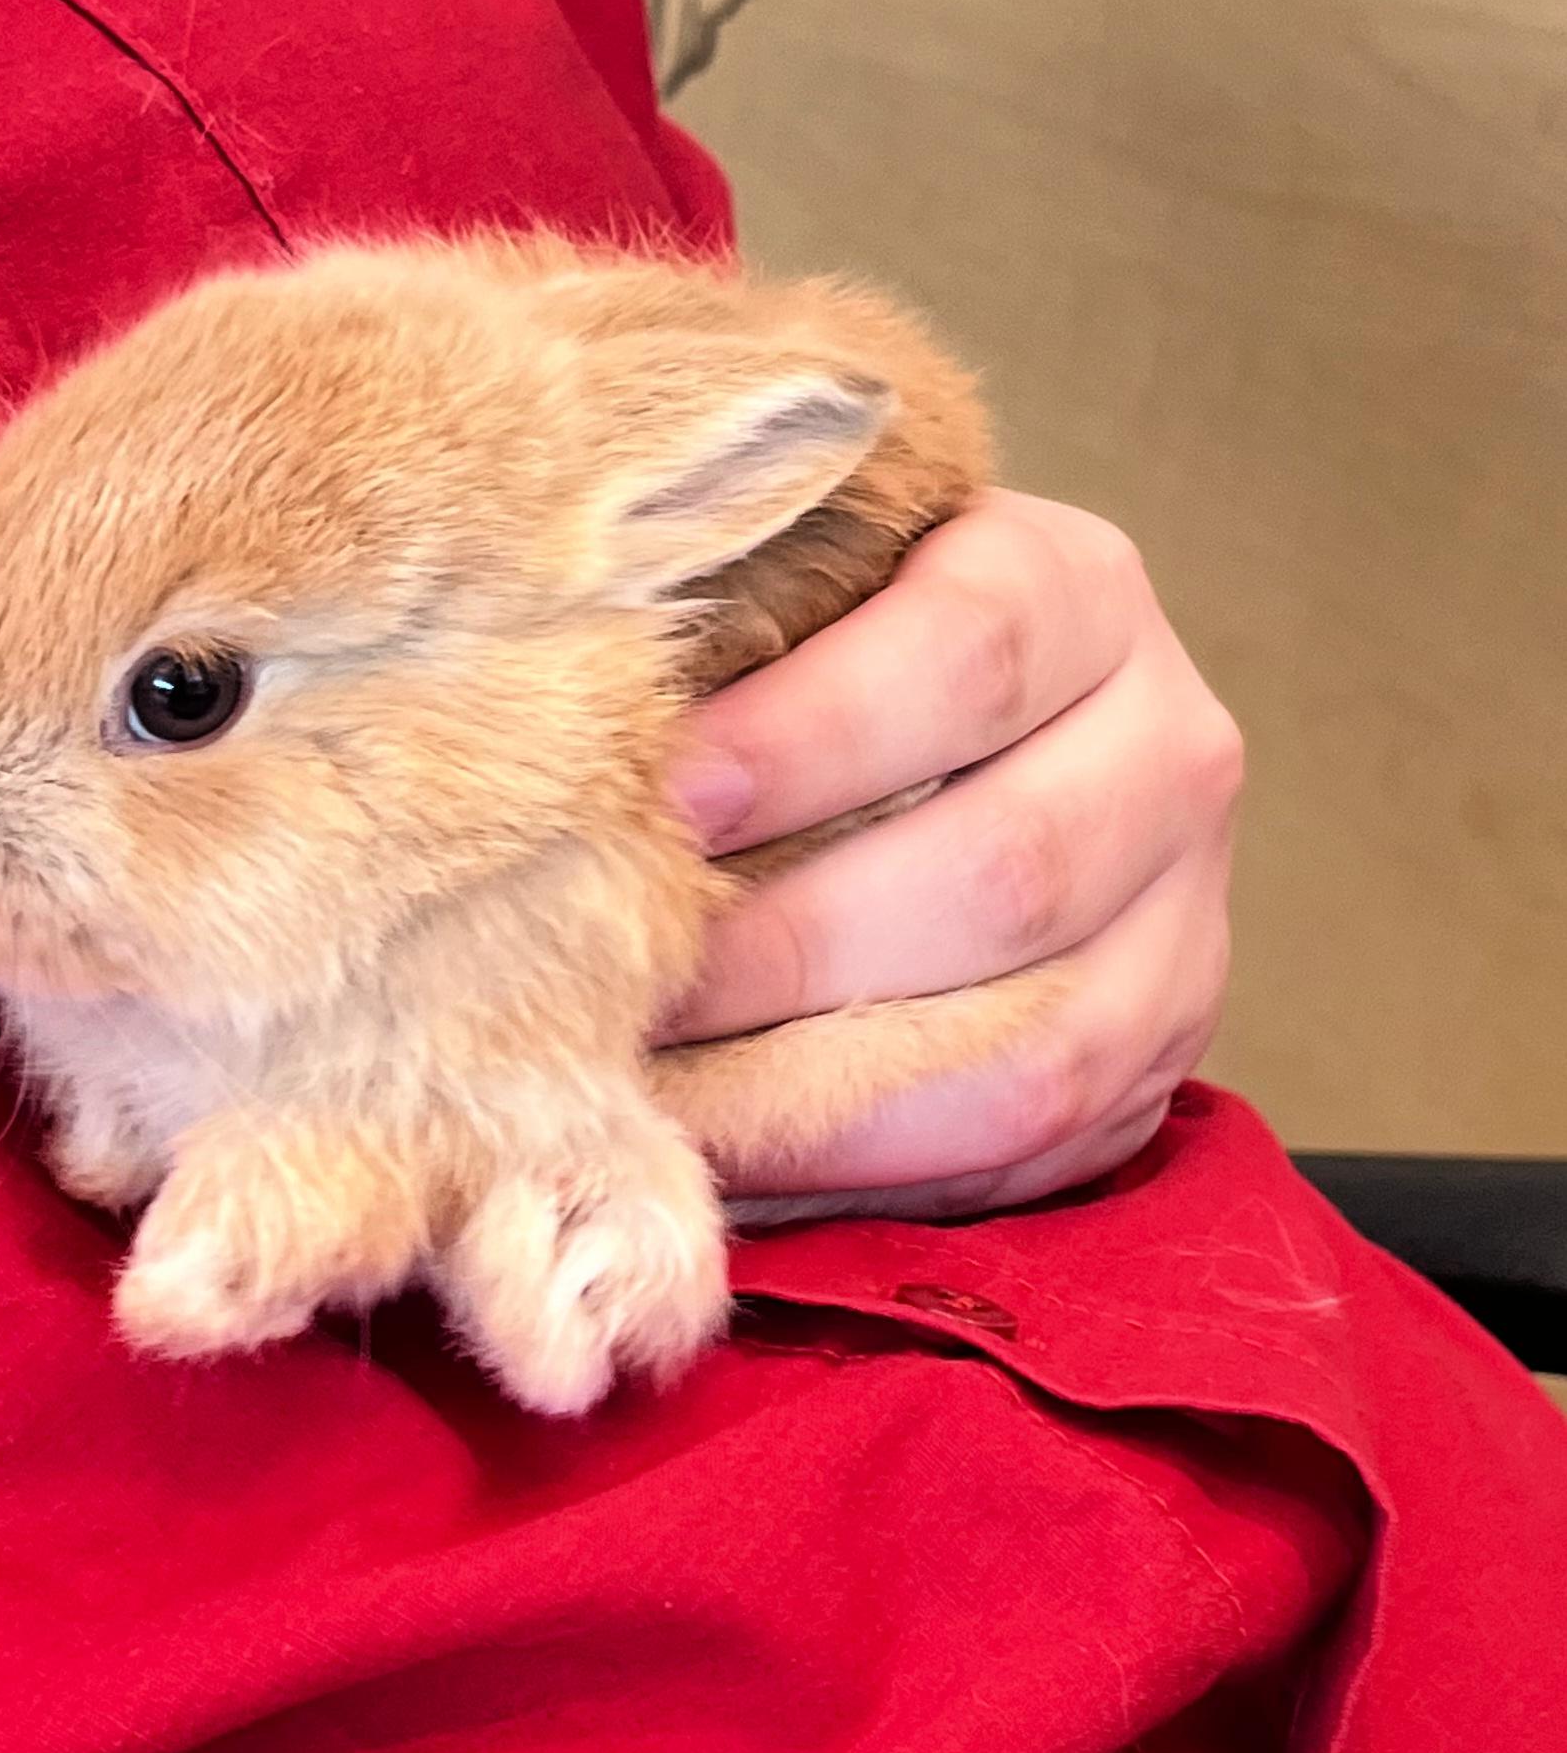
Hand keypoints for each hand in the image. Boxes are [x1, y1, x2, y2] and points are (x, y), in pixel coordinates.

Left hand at [661, 489, 1241, 1217]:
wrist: (986, 746)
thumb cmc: (836, 666)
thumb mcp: (807, 605)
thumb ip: (733, 634)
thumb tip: (565, 723)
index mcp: (1077, 592)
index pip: (965, 654)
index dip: (804, 738)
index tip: (662, 801)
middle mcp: (1167, 744)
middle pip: (1004, 868)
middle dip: (786, 945)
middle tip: (625, 981)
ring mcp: (1187, 912)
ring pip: (1029, 1038)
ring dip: (817, 1080)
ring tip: (659, 1087)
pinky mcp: (1160, 1046)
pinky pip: (1029, 1138)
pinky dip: (866, 1160)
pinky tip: (738, 1150)